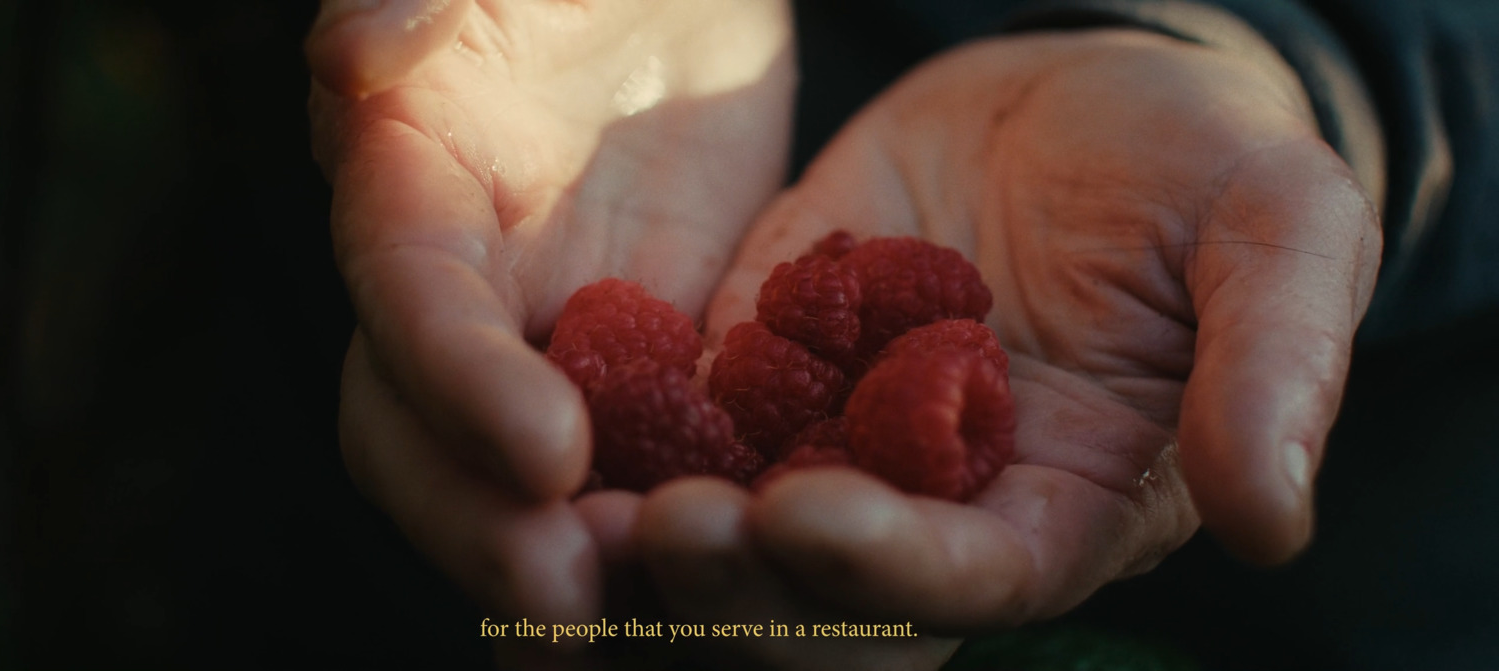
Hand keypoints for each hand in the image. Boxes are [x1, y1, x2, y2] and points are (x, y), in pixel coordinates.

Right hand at [308, 0, 794, 638]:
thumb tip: (359, 57)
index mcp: (407, 189)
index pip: (407, 303)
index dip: (458, 384)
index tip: (550, 451)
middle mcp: (461, 292)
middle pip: (423, 438)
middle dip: (481, 524)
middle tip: (573, 595)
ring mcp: (549, 340)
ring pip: (519, 483)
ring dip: (571, 555)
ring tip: (645, 619)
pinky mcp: (645, 366)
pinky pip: (639, 463)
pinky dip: (667, 524)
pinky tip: (736, 576)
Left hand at [638, 27, 1381, 665]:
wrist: (1085, 95)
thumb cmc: (1201, 169)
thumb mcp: (1277, 236)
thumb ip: (1276, 367)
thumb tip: (1276, 518)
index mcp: (1059, 506)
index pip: (972, 582)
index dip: (889, 568)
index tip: (800, 515)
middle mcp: (937, 503)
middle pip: (829, 599)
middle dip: (742, 585)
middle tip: (655, 529)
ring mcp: (836, 439)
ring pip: (735, 539)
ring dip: (658, 549)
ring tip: (573, 514)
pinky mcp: (761, 366)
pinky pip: (683, 426)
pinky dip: (621, 447)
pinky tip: (552, 431)